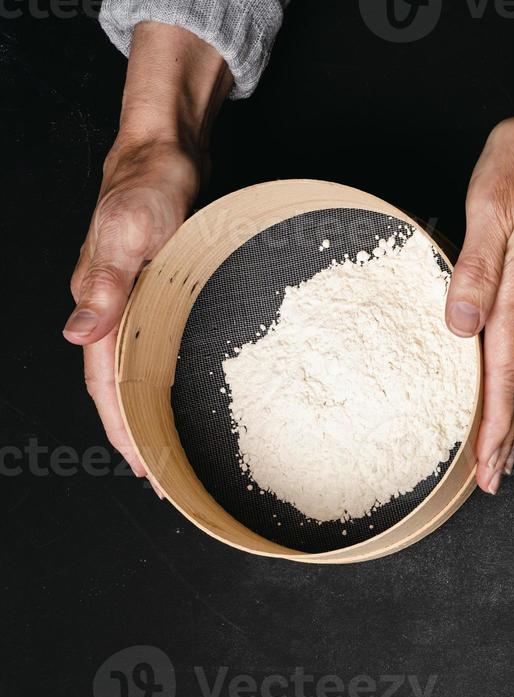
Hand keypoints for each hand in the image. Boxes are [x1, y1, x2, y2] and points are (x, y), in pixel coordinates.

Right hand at [64, 23, 230, 478]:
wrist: (165, 152)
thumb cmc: (148, 186)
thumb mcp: (128, 230)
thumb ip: (106, 281)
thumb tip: (76, 334)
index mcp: (103, 305)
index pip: (106, 385)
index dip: (122, 430)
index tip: (144, 470)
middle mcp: (117, 311)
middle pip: (122, 388)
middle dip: (139, 436)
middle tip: (167, 479)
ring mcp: (139, 304)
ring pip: (141, 372)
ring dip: (155, 411)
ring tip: (177, 450)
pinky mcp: (162, 293)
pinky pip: (161, 348)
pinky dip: (170, 378)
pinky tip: (190, 393)